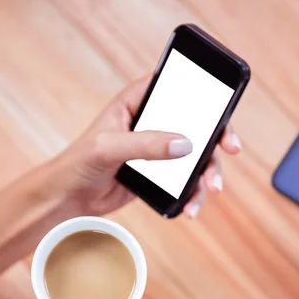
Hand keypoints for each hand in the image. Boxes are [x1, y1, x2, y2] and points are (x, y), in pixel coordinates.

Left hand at [53, 75, 241, 217]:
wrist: (69, 198)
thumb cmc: (79, 163)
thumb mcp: (110, 147)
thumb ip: (146, 144)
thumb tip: (185, 145)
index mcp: (137, 102)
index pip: (178, 89)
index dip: (205, 96)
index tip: (223, 112)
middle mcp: (152, 123)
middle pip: (197, 125)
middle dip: (216, 142)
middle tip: (229, 151)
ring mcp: (157, 150)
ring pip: (195, 158)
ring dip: (207, 175)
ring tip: (209, 193)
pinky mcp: (159, 175)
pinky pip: (185, 182)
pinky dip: (193, 194)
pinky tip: (191, 208)